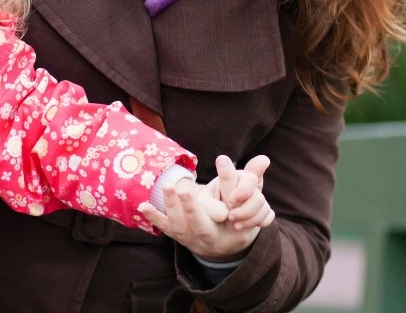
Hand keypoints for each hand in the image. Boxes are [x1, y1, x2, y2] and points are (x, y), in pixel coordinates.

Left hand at [138, 156, 273, 261]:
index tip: (202, 180)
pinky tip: (142, 205)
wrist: (224, 246)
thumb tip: (263, 159)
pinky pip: (164, 226)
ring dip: (171, 208)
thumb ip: (253, 180)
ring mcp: (189, 237)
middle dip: (189, 208)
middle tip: (182, 189)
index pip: (218, 216)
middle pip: (197, 225)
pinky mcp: (177, 233)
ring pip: (178, 226)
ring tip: (168, 187)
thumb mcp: (248, 204)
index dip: (206, 203)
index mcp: (225, 231)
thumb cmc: (238, 219)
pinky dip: (154, 217)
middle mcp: (205, 237)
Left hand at [213, 154, 274, 230]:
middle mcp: (246, 184)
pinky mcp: (263, 209)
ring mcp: (256, 196)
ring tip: (234, 224)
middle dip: (245, 209)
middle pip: (258, 194)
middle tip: (230, 216)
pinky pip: (268, 216)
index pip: (248, 178)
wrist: (215, 227)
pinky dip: (258, 223)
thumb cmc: (208, 213)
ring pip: (264, 206)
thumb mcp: (205, 205)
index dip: (243, 190)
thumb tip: (224, 200)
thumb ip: (210, 203)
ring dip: (249, 219)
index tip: (232, 201)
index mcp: (231, 177)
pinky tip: (244, 225)